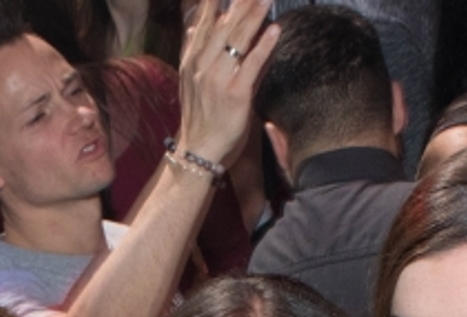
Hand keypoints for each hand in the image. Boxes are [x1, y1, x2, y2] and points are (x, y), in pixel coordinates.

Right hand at [175, 0, 278, 167]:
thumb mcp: (193, 81)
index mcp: (191, 60)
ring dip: (254, 14)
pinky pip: (251, 64)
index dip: (213, 3)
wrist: (198, 151)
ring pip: (237, 39)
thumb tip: (195, 26)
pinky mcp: (235, 93)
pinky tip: (275, 29)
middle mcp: (201, 64)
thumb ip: (200, 52)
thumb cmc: (200, 117)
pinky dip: (264, 45)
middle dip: (239, 3)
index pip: (203, 21)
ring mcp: (217, 78)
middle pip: (223, 24)